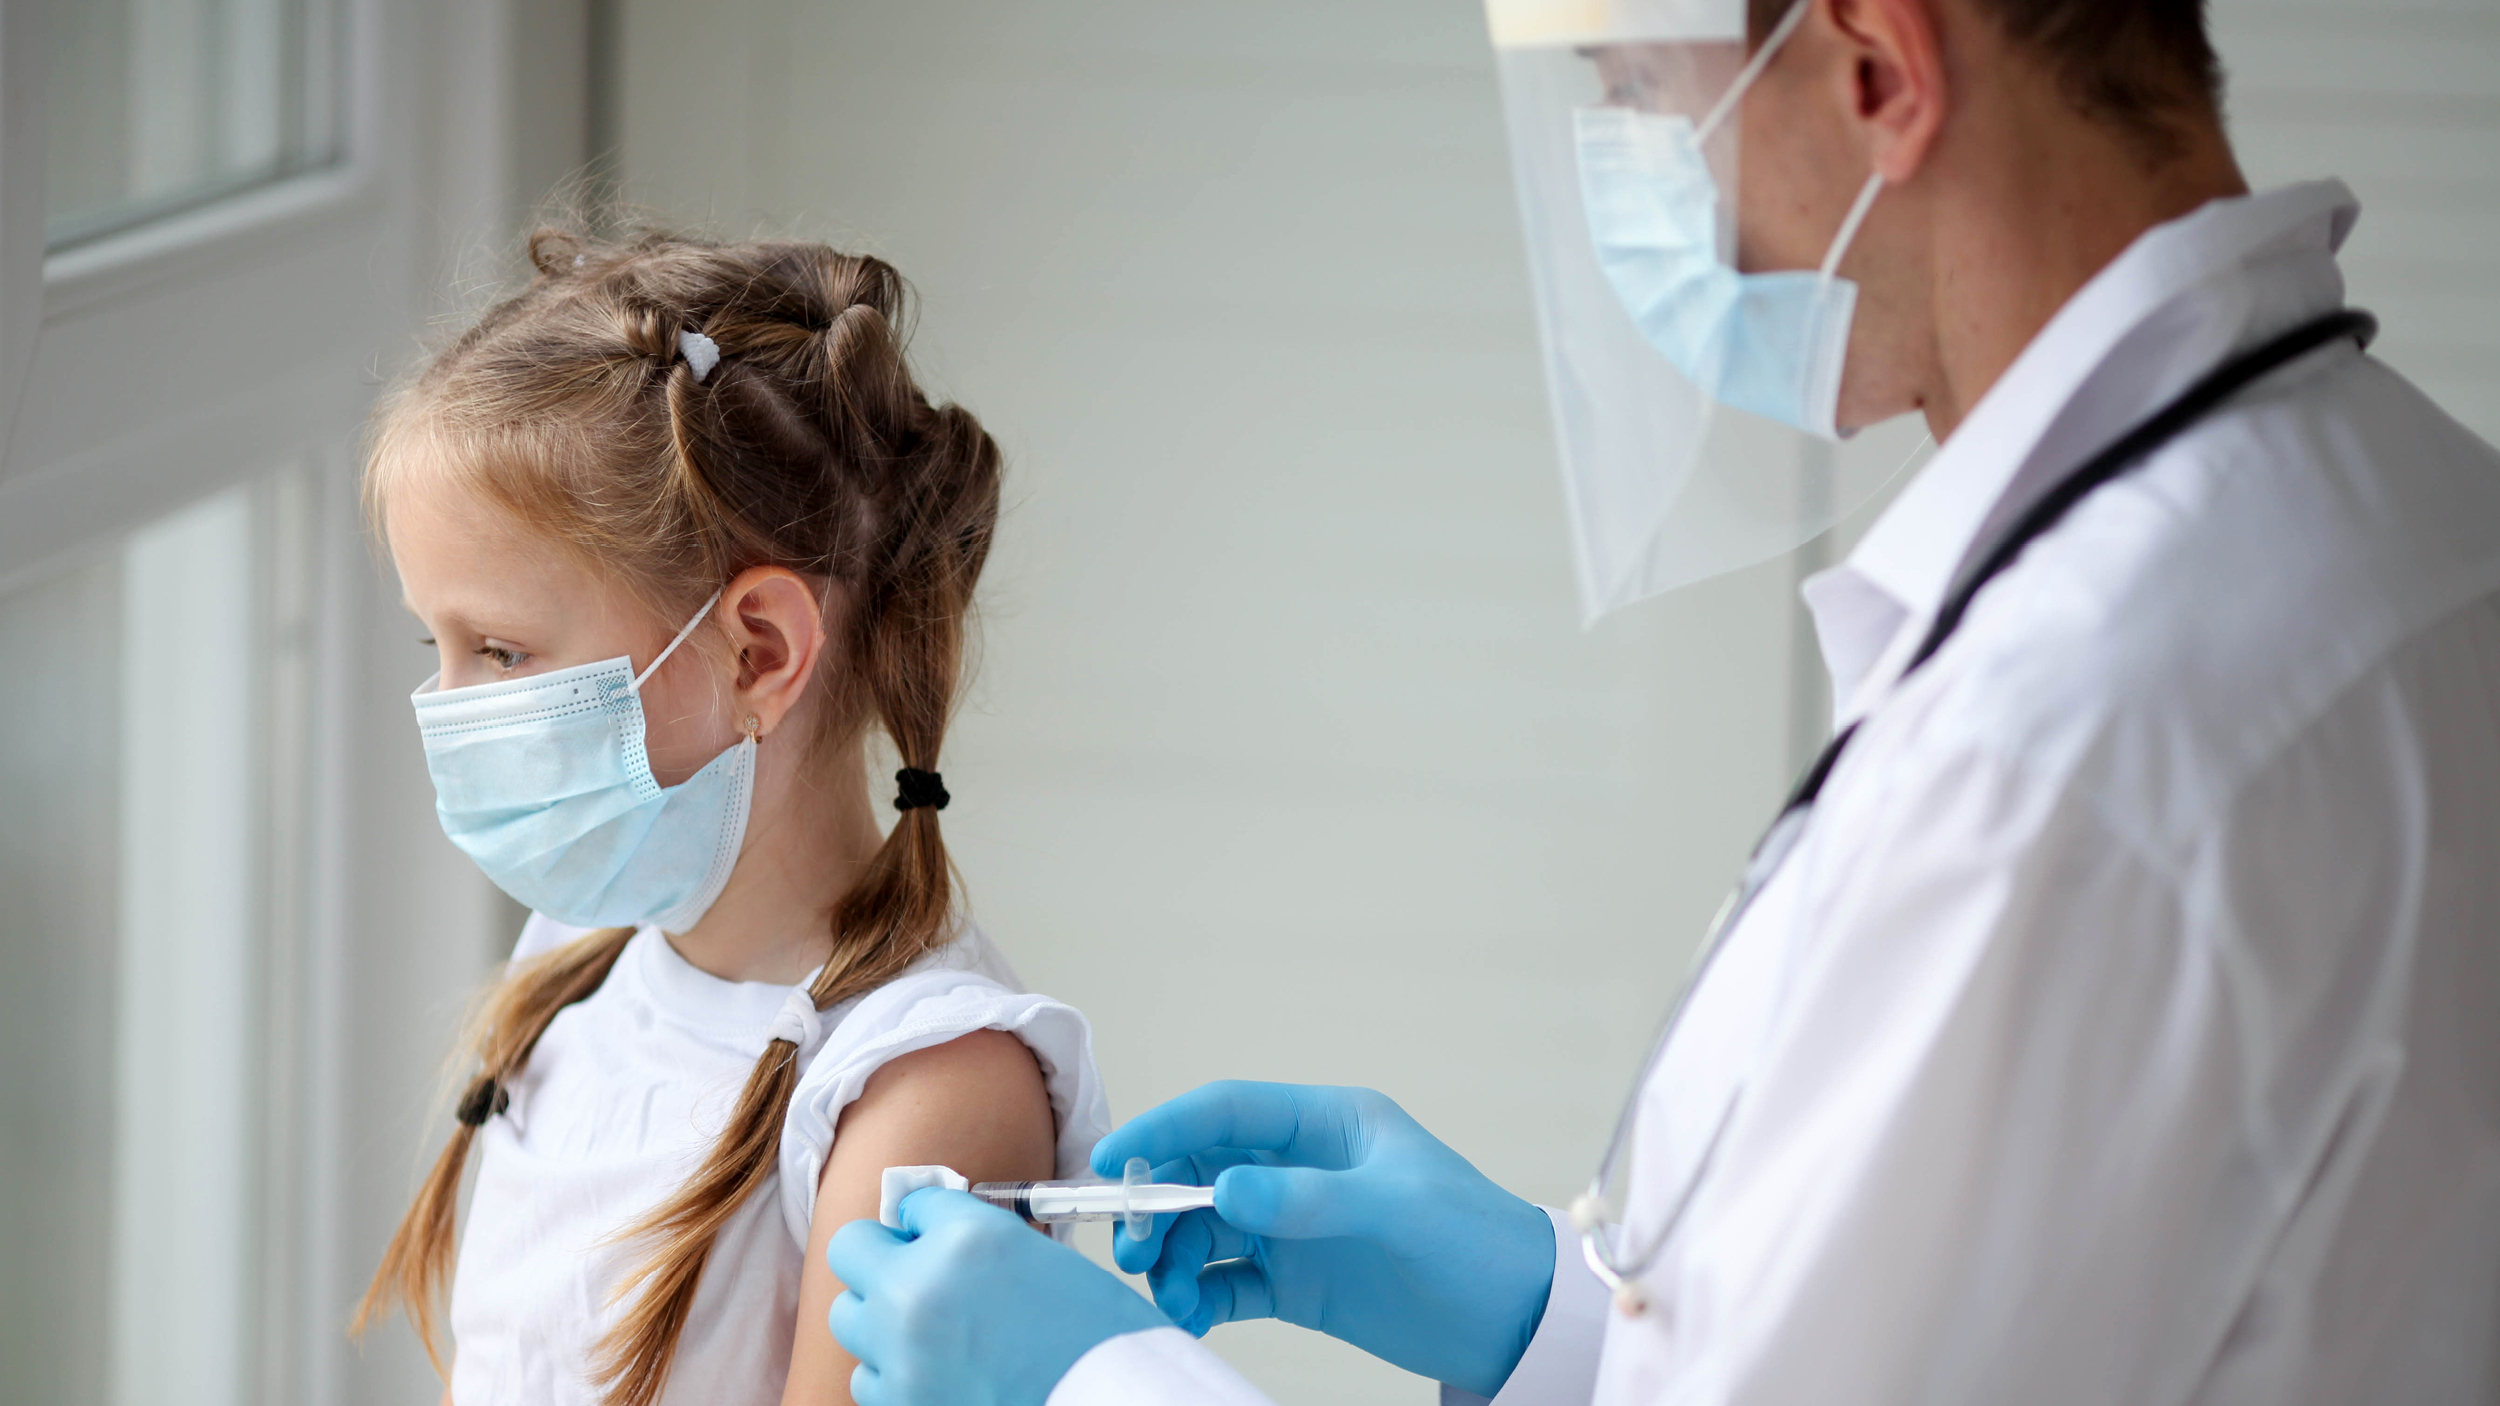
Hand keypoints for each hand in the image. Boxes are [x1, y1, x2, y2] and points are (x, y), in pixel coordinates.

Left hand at [825, 1189, 1168, 1405]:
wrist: (1112, 1398)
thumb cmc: (1095, 1335)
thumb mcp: (1043, 1257)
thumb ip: (978, 1237)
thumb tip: (932, 1232)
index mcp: (966, 1238)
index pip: (913, 1202)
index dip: (928, 1219)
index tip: (934, 1232)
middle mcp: (919, 1288)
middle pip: (852, 1250)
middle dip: (881, 1257)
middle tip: (915, 1273)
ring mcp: (901, 1352)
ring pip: (849, 1317)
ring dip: (882, 1318)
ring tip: (931, 1331)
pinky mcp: (900, 1403)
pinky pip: (867, 1377)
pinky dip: (893, 1373)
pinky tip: (935, 1371)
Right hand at [1094, 1082, 1554, 1398]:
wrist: (1516, 1319)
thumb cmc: (1472, 1238)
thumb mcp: (1396, 1208)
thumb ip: (1309, 1198)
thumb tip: (1224, 1188)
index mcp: (1326, 1124)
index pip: (1227, 1110)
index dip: (1165, 1128)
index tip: (1113, 1161)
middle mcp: (1299, 1169)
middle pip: (1200, 1171)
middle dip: (1158, 1203)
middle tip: (1134, 1247)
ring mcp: (1293, 1227)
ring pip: (1203, 1231)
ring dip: (1173, 1258)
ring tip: (1169, 1295)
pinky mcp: (1295, 1283)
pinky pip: (1224, 1283)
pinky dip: (1198, 1298)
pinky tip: (1193, 1317)